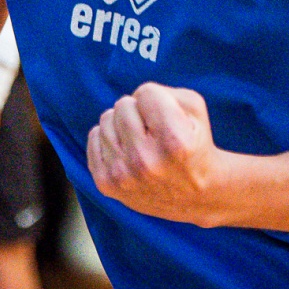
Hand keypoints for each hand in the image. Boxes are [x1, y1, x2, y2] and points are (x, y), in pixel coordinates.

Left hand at [87, 82, 232, 226]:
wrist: (194, 195)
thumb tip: (132, 99)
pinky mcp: (106, 184)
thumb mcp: (195, 111)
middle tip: (155, 133)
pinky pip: (94, 137)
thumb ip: (164, 92)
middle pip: (123, 105)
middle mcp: (146, 161)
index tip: (169, 119)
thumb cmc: (194, 144)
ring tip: (143, 144)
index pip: (146, 93)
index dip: (158, 100)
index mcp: (175, 142)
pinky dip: (109, 139)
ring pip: (106, 119)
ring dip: (123, 125)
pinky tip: (128, 153)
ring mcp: (123, 175)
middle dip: (139, 112)